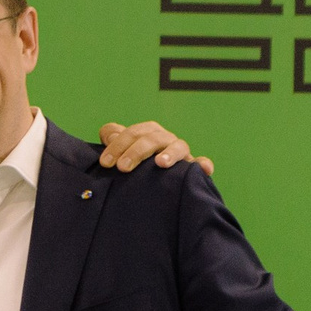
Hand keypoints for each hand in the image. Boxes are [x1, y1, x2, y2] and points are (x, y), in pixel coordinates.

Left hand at [98, 121, 214, 176]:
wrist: (149, 178)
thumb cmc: (133, 161)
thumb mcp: (121, 148)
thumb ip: (113, 138)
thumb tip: (110, 136)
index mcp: (148, 132)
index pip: (132, 133)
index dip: (117, 146)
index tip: (105, 163)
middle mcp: (165, 139)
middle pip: (152, 139)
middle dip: (136, 151)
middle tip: (122, 167)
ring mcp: (180, 152)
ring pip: (177, 147)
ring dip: (170, 153)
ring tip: (160, 163)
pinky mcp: (191, 167)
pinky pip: (200, 163)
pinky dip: (203, 164)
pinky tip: (205, 170)